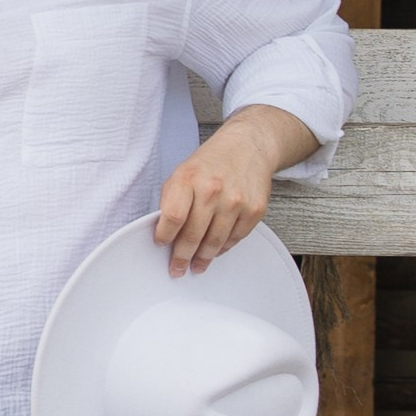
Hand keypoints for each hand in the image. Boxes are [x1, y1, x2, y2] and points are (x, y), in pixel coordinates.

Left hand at [155, 103, 317, 274]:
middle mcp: (213, 190)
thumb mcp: (181, 173)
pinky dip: (223, 248)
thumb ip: (171, 200)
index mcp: (189, 179)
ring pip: (215, 242)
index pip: (173, 217)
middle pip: (193, 235)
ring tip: (196, 265)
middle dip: (182, 257)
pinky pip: (235, 238)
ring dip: (203, 258)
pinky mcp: (254, 210)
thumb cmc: (210, 162)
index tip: (161, 245)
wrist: (248, 146)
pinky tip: (215, 250)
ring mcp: (236, 201)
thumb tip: (165, 232)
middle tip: (177, 269)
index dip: (165, 236)